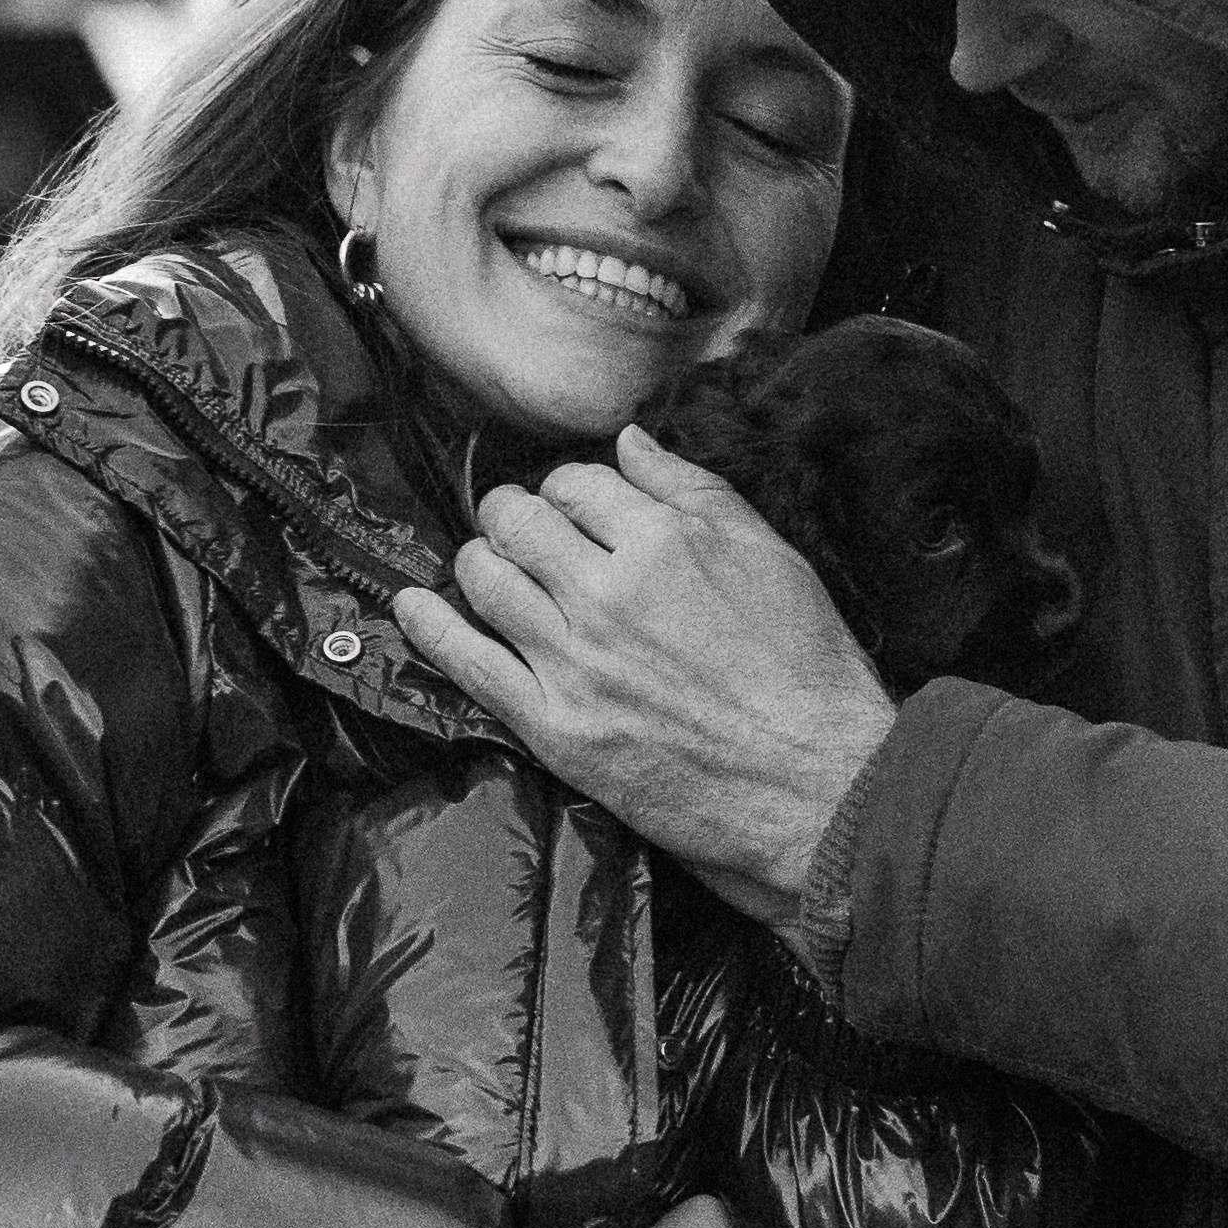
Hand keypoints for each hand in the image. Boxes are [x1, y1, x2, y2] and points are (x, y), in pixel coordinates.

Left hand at [391, 424, 896, 913]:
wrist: (817, 786)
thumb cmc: (807, 670)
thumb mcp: (770, 556)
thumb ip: (693, 490)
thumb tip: (628, 441)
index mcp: (663, 541)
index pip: (577, 481)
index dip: (570, 486)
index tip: (575, 505)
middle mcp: (607, 594)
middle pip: (518, 520)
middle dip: (513, 512)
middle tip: (522, 527)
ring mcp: (574, 662)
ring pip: (484, 579)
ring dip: (477, 558)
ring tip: (490, 563)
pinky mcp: (554, 727)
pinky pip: (467, 665)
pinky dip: (429, 626)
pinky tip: (410, 605)